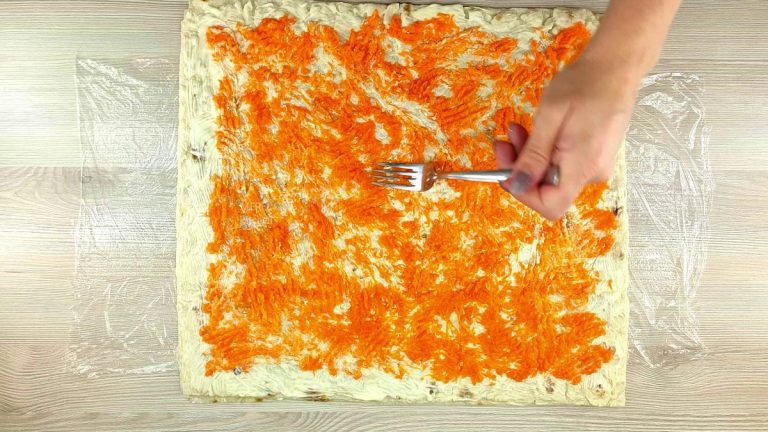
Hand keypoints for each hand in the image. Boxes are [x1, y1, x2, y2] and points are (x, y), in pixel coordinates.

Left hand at [494, 56, 639, 219]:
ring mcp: (594, 165)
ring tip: (517, 129)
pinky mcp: (593, 156)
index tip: (505, 170)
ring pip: (552, 175)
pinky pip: (562, 163)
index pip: (550, 205)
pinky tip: (538, 130)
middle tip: (505, 140)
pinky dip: (544, 150)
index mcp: (583, 167)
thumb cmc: (584, 85)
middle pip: (548, 189)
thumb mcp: (550, 117)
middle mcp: (592, 173)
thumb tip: (517, 186)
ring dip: (529, 156)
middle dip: (520, 168)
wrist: (616, 66)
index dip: (523, 193)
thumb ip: (534, 155)